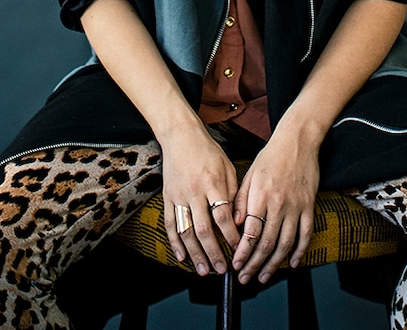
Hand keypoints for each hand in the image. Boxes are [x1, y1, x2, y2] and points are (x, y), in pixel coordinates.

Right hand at [161, 122, 241, 275]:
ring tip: (203, 270)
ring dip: (195, 254)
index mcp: (212, 183)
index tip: (239, 248)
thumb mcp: (227, 167)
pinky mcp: (167, 197)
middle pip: (203, 229)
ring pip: (186, 231)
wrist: (180, 136)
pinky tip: (181, 256)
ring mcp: (178, 196)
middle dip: (214, 252)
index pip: (222, 216)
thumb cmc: (208, 151)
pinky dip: (175, 243)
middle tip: (222, 269)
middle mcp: (194, 191)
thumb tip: (239, 220)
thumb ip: (233, 193)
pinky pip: (169, 224)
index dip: (231, 235)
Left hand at [230, 123, 319, 284]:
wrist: (298, 141)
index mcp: (261, 195)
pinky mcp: (309, 206)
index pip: (250, 232)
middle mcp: (278, 203)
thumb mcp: (249, 174)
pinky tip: (293, 262)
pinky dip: (300, 251)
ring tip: (264, 276)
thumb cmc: (271, 156)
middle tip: (245, 278)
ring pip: (285, 243)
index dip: (243, 252)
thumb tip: (235, 224)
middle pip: (266, 242)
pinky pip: (305, 234)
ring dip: (274, 264)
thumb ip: (241, 200)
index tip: (236, 264)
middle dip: (254, 264)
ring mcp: (296, 206)